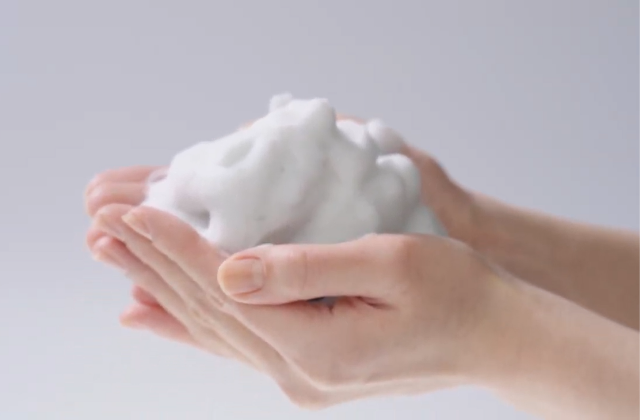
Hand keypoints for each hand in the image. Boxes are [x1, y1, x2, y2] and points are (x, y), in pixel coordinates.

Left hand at [93, 203, 508, 407]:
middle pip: (208, 310)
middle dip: (154, 265)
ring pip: (214, 327)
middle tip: (105, 227)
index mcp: (317, 346)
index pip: (224, 288)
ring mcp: (301, 377)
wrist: (495, 336)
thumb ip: (303, 269)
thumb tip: (229, 269)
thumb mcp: (390, 265)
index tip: (134, 210)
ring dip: (163, 291)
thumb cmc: (457, 293)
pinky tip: (158, 313)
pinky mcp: (309, 367)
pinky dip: (191, 322)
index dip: (176, 246)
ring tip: (117, 263)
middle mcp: (299, 373)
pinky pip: (235, 341)